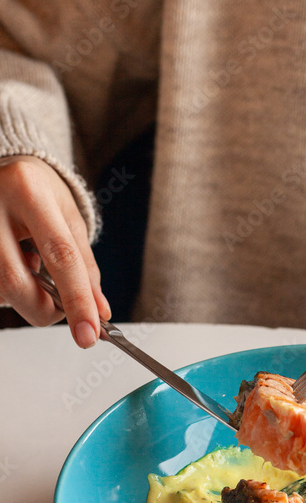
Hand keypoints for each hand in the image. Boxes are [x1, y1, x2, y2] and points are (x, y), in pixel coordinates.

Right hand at [0, 156, 109, 345]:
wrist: (7, 168)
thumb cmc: (39, 192)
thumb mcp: (70, 220)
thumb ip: (85, 267)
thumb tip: (99, 311)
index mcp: (29, 192)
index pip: (59, 256)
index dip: (77, 301)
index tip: (89, 334)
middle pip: (15, 281)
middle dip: (43, 310)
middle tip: (60, 311)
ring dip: (23, 296)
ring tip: (30, 266)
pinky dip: (8, 288)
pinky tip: (14, 263)